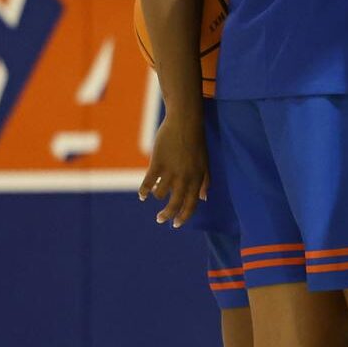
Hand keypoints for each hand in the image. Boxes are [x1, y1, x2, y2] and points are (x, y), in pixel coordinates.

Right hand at [138, 110, 208, 227]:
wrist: (185, 121)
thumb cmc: (196, 141)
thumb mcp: (205, 161)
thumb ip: (205, 181)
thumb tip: (204, 198)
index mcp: (198, 176)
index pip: (192, 203)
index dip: (184, 216)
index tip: (177, 224)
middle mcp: (185, 176)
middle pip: (175, 203)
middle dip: (167, 215)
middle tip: (160, 220)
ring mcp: (171, 170)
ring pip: (161, 194)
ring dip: (157, 196)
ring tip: (155, 194)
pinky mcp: (158, 163)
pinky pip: (148, 183)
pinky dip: (144, 191)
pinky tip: (142, 195)